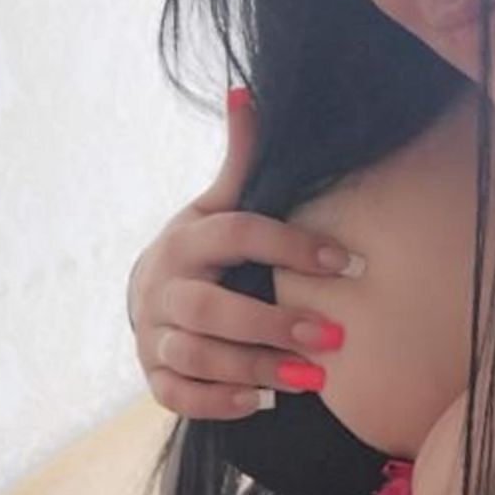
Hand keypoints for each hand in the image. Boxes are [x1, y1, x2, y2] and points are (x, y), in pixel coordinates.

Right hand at [128, 87, 365, 420]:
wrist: (146, 297)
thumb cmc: (200, 251)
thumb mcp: (214, 206)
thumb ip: (240, 163)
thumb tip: (246, 91)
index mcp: (186, 240)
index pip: (238, 236)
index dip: (293, 247)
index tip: (349, 264)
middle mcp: (164, 288)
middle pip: (213, 309)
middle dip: (274, 324)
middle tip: (334, 338)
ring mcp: (154, 335)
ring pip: (198, 357)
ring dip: (255, 369)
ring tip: (312, 379)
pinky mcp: (154, 376)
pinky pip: (179, 396)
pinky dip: (218, 402)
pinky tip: (262, 402)